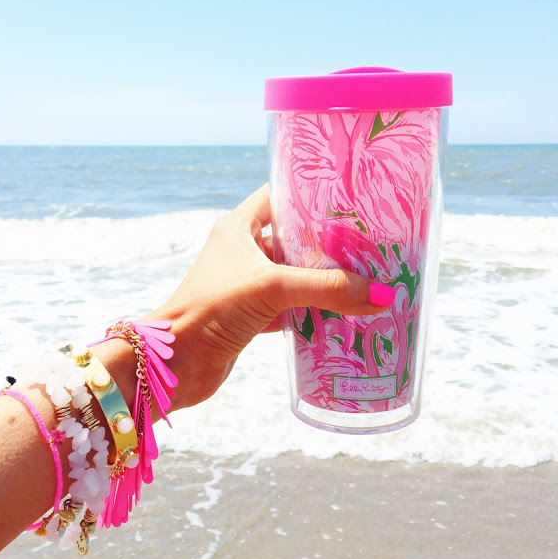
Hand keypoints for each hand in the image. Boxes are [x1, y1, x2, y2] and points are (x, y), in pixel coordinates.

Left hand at [145, 184, 394, 410]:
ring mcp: (247, 284)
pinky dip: (313, 311)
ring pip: (294, 275)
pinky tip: (344, 313)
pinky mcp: (251, 315)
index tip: (348, 198)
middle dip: (328, 243)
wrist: (175, 362)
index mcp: (239, 227)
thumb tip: (382, 294)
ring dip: (324, 279)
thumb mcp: (272, 287)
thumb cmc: (212, 308)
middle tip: (369, 242)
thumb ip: (327, 288)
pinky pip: (290, 307)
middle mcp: (243, 252)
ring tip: (366, 275)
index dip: (310, 195)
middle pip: (293, 239)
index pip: (278, 197)